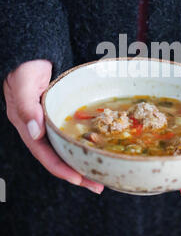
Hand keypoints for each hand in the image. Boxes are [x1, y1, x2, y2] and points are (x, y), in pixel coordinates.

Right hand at [3, 60, 103, 193]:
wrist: (31, 51)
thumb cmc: (25, 65)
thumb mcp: (25, 83)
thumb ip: (27, 108)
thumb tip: (36, 133)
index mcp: (26, 124)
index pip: (43, 153)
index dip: (61, 169)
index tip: (80, 180)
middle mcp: (37, 126)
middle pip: (56, 156)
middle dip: (76, 172)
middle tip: (98, 184)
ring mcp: (47, 120)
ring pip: (64, 147)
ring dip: (81, 160)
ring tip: (101, 172)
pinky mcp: (58, 113)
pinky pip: (69, 133)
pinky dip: (81, 143)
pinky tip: (94, 147)